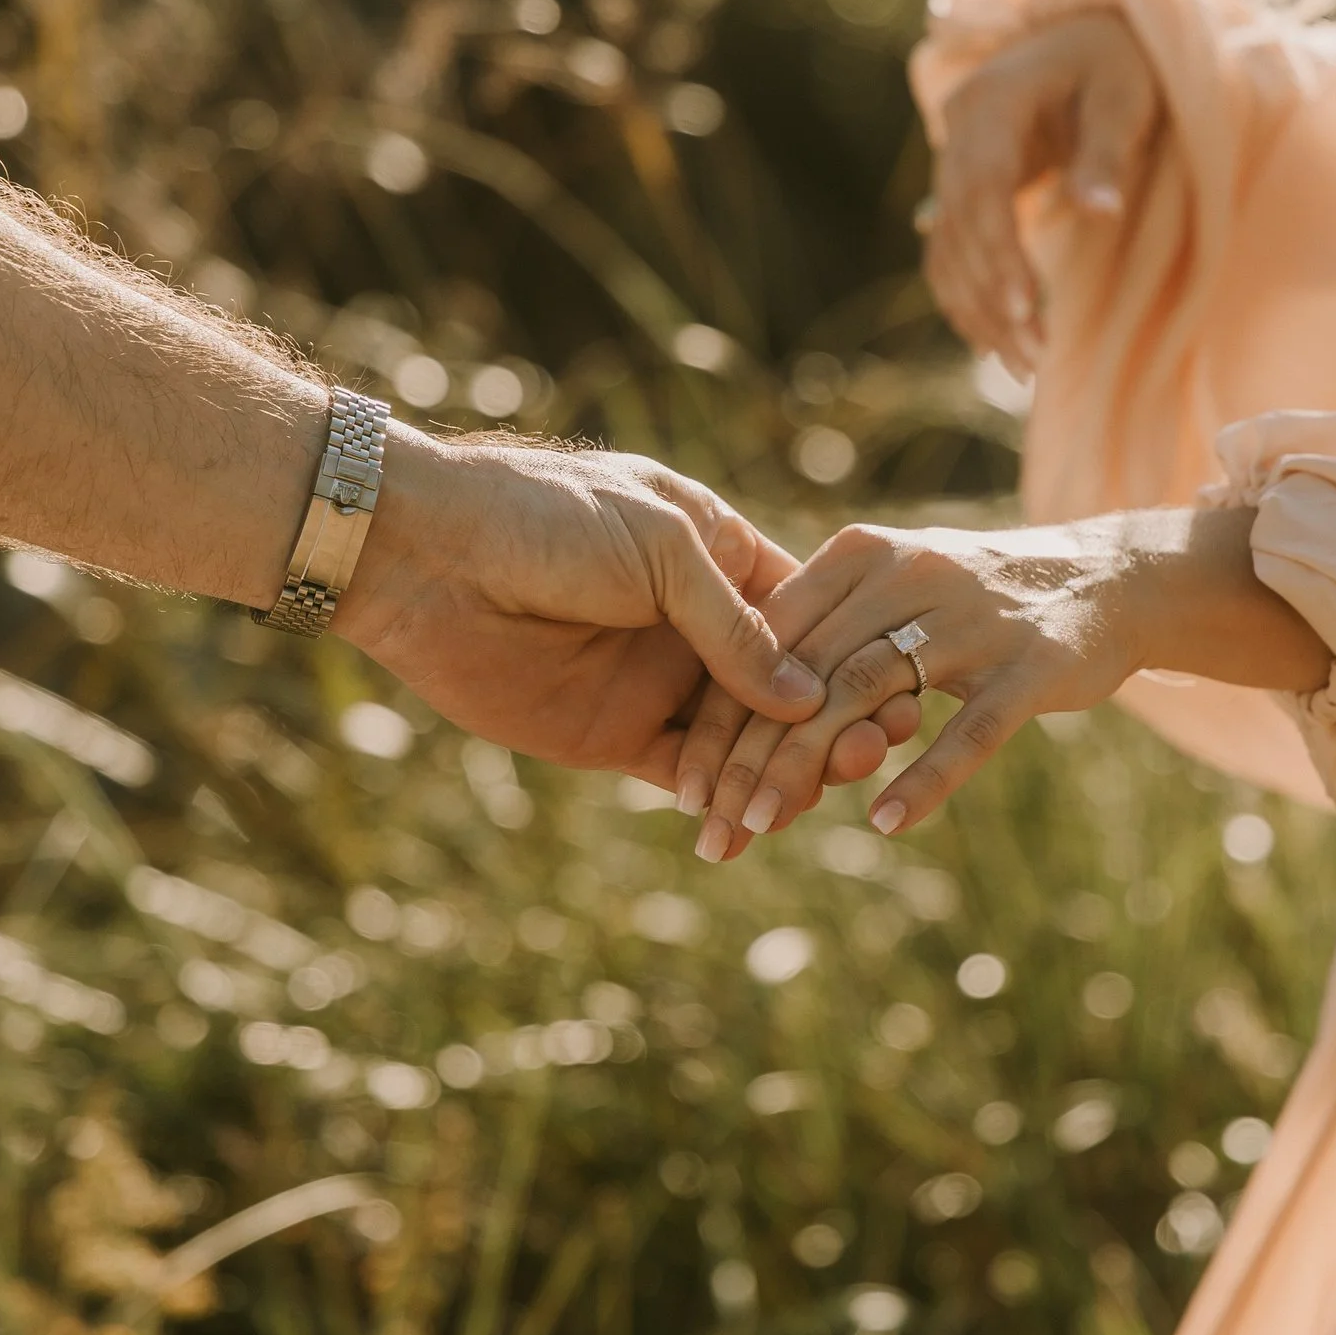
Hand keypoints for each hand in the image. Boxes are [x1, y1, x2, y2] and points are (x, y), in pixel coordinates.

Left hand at [334, 434, 915, 786]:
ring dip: (791, 766)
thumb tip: (806, 698)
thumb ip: (735, 626)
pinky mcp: (615, 736)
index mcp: (719, 558)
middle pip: (788, 687)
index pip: (806, 615)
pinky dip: (722, 799)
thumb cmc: (548, 518)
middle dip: (836, 718)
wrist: (431, 556)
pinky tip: (760, 816)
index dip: (854, 652)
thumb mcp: (662, 547)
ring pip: (745, 740)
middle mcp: (697, 626)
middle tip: (879, 746)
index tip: (904, 686)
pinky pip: (686, 776)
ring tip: (834, 784)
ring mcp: (658, 683)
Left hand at [673, 509, 1330, 853]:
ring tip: (764, 825)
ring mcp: (971, 620)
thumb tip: (735, 715)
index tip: (684, 792)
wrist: (1105, 578)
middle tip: (710, 830)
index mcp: (859, 555)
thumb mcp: (891, 592)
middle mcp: (907, 574)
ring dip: (808, 767)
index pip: (765, 639)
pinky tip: (883, 821)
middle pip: (804, 672)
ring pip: (866, 695)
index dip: (719, 718)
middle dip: (747, 756)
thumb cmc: (975, 600)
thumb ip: (822, 637)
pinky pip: (970, 728)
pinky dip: (924, 775)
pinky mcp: (1030, 664)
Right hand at [922, 11, 1158, 371]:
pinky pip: (951, 254)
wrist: (1091, 34)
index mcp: (990, 101)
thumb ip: (1106, 154)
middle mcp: (957, 131)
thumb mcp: (1124, 99)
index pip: (980, 187)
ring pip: (947, 250)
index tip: (1026, 310)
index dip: (997, 251)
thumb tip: (1099, 213)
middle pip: (958, 229)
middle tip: (1035, 359)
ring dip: (980, 312)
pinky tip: (997, 345)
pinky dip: (969, 300)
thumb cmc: (1118, 64)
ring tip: (1025, 366)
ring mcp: (952, 162)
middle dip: (993, 298)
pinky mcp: (962, 190)